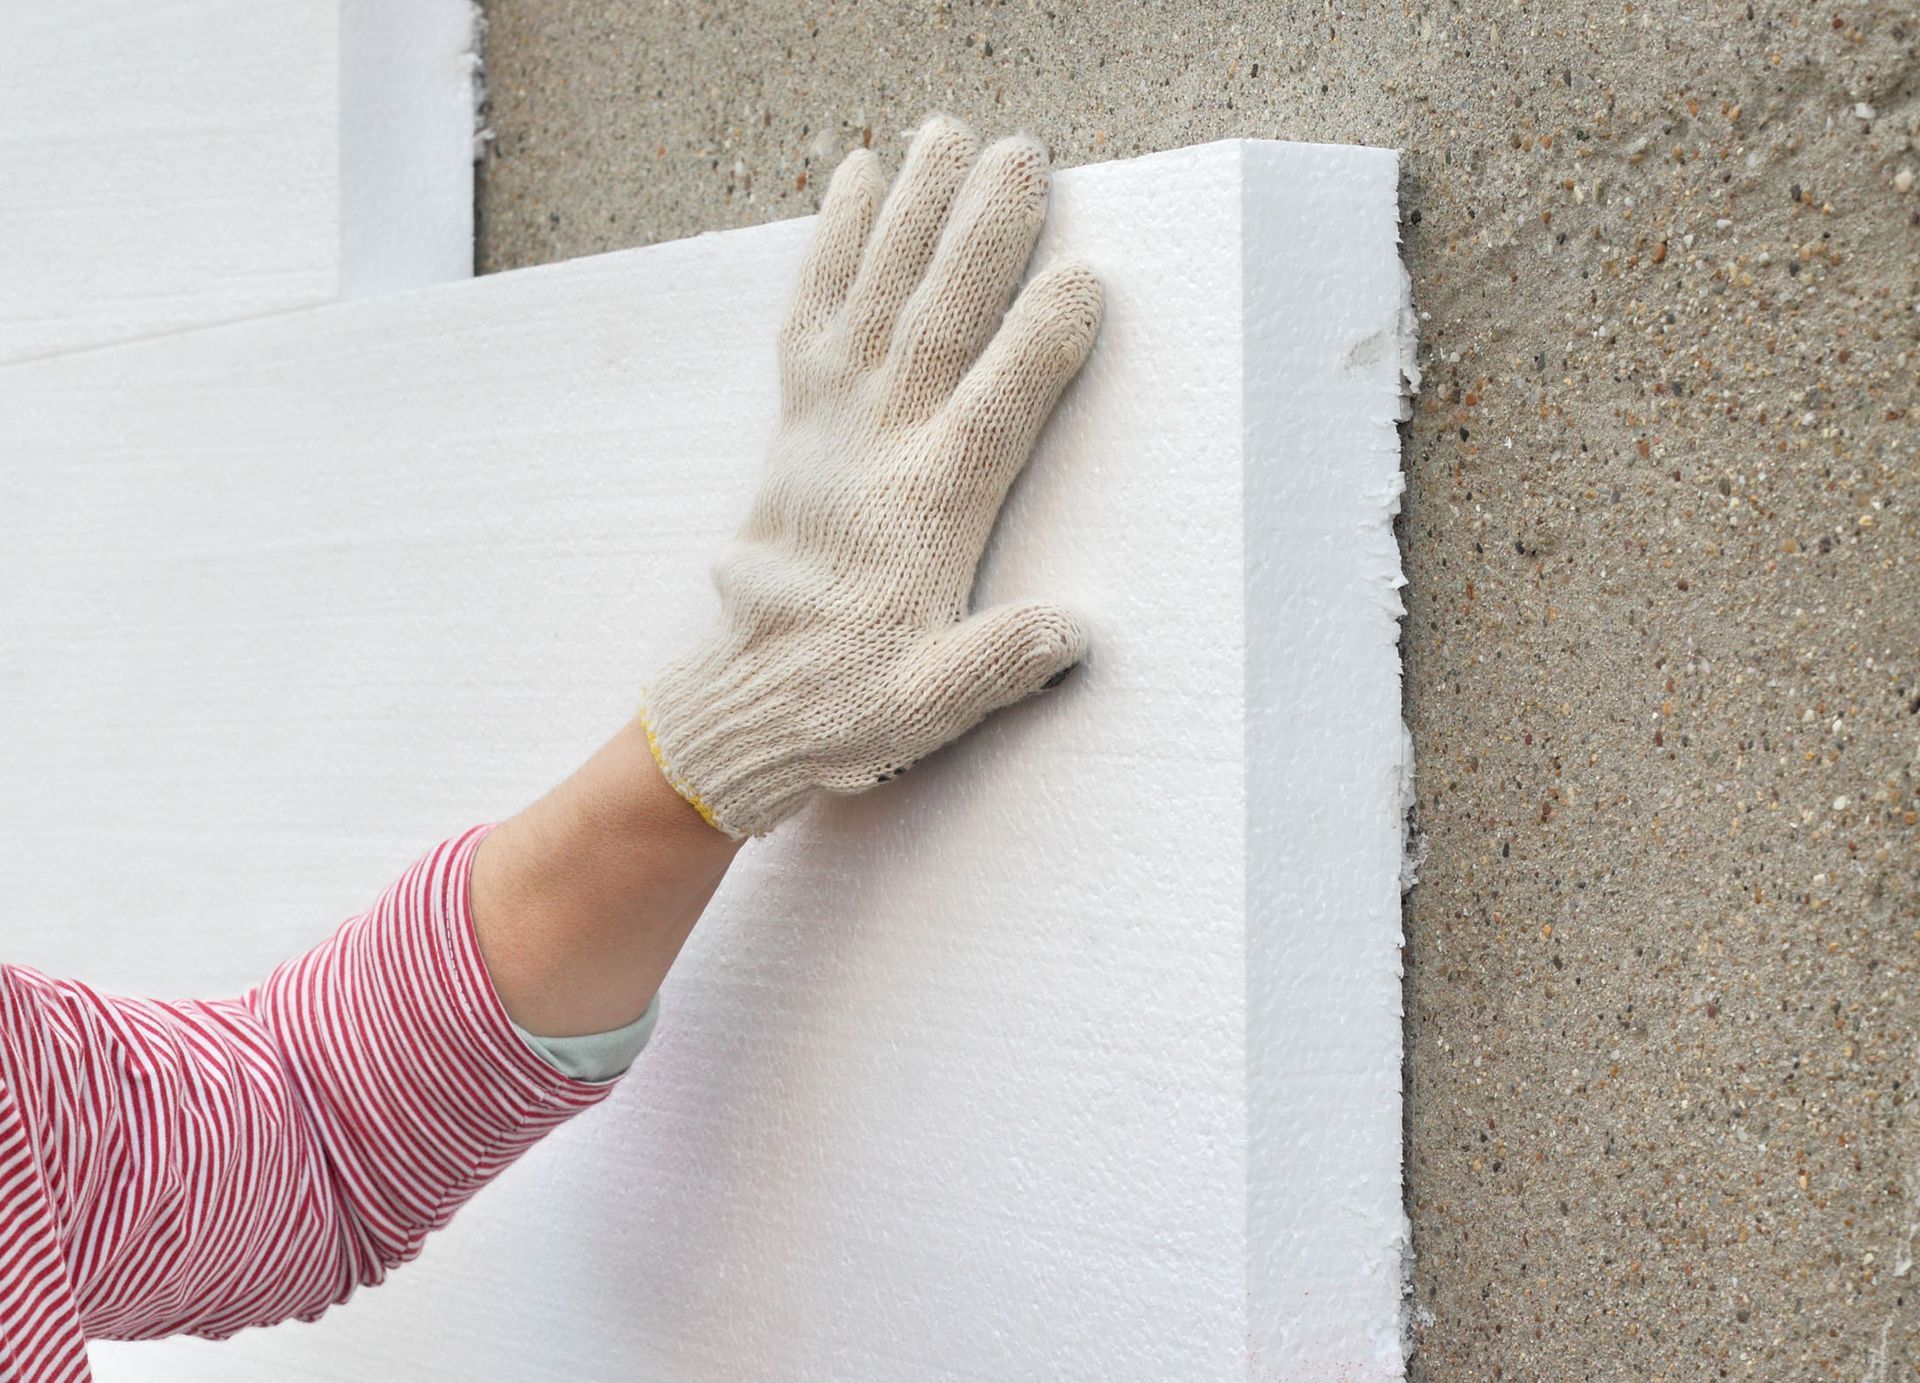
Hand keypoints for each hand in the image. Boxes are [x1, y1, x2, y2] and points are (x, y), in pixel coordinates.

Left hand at [640, 113, 1102, 838]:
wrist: (746, 701)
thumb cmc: (850, 702)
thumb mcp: (931, 705)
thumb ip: (996, 665)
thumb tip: (1069, 633)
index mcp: (926, 514)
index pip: (997, 412)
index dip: (1041, 346)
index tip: (1085, 280)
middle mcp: (876, 451)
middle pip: (937, 324)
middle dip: (981, 237)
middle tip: (1024, 157)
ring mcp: (829, 426)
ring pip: (875, 297)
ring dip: (912, 211)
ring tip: (948, 134)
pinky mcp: (796, 419)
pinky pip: (811, 312)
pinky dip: (830, 242)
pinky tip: (854, 179)